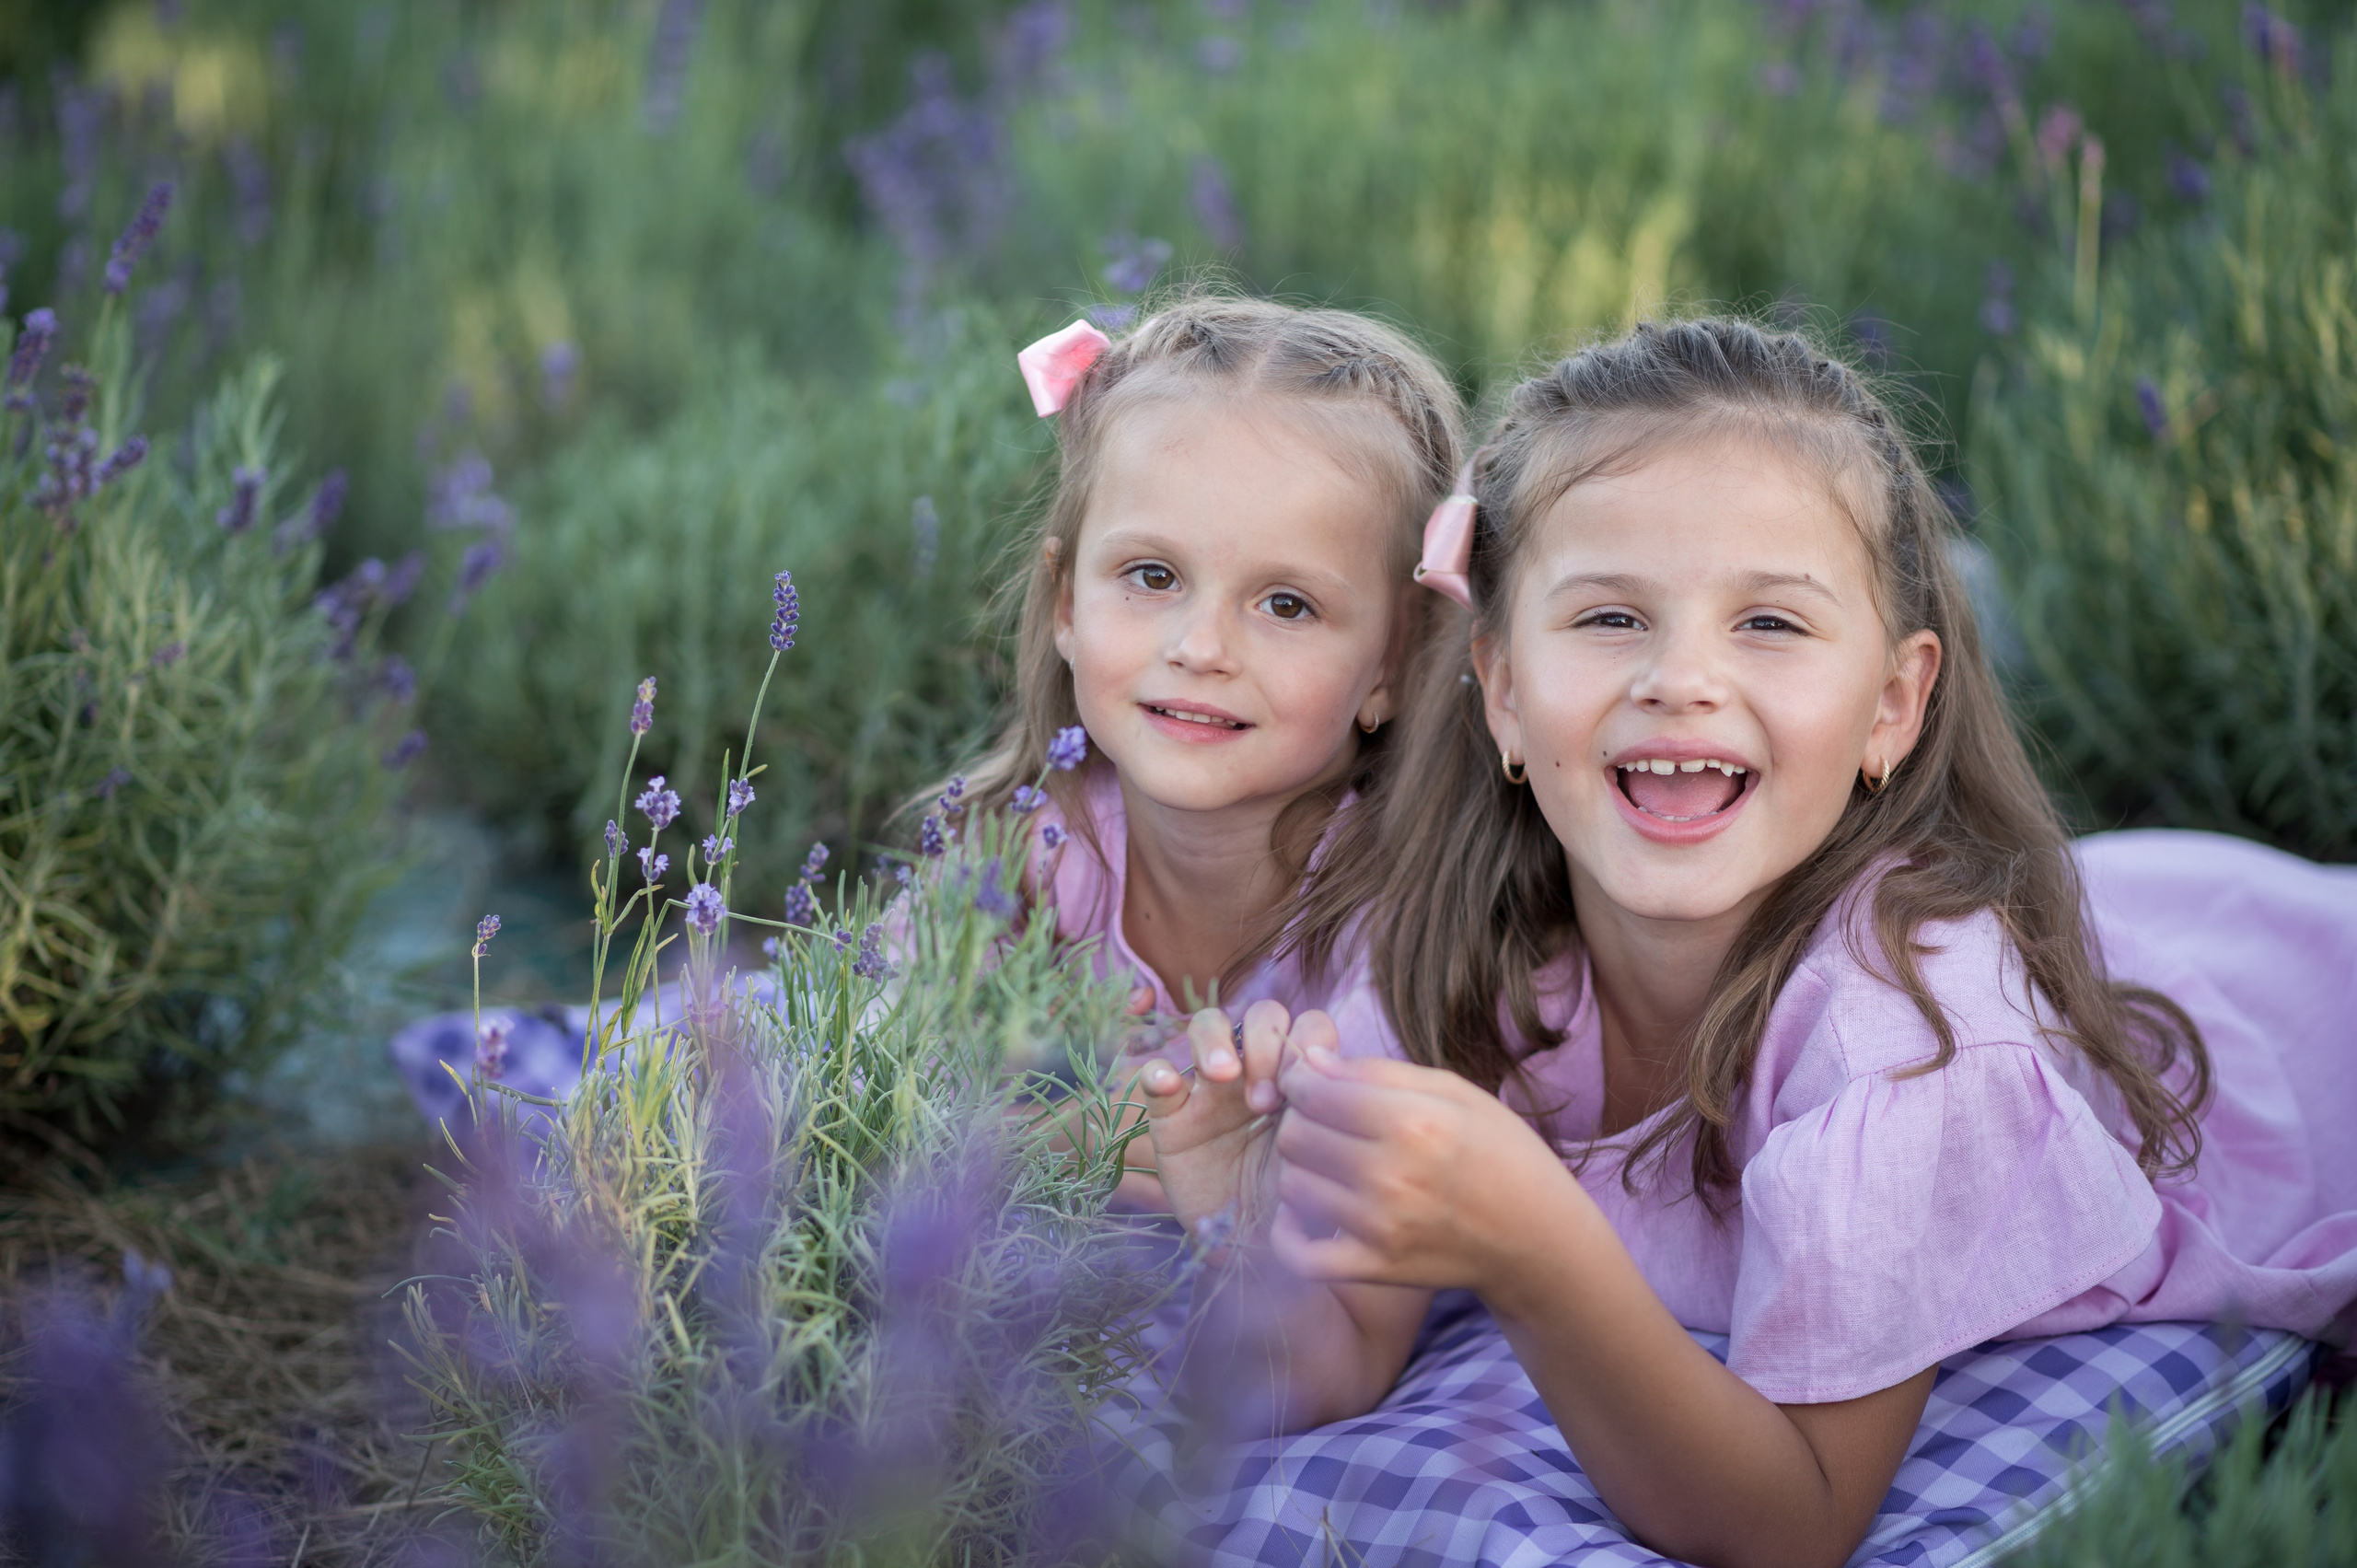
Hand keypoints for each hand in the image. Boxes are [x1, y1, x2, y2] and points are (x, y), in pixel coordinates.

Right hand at [1136, 1001, 1323, 1235]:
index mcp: (1300, 1078)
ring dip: (1215, 1041)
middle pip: (1262, 1015)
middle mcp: (1257, 1072)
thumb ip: (1332, 1125)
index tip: (1304, 1096)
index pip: (1309, 1026)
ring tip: (1221, 1076)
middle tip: (1264, 1100)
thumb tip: (1337, 1084)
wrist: (1252, 1248)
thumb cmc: (1295, 1202)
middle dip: (1266, 1043)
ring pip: (1208, 1025)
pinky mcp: (1171, 1116)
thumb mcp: (1322, 1165)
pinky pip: (1155, 1076)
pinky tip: (1169, 1086)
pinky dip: (1158, 1073)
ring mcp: (1211, 1089)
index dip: (1307, 1047)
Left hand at [1270, 1044, 1580, 1299]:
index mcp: (1414, 1123)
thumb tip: (1311, 1059)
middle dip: (1299, 1121)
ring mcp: (1381, 1228)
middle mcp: (1392, 1176)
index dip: (1301, 1081)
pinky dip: (1289, 1234)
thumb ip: (1379, 1072)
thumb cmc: (1501, 1153)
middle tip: (1323, 1123)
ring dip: (1301, 1170)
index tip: (1311, 1082)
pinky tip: (1304, 1215)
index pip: (1314, 1092)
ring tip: (1329, 1165)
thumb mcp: (1456, 1093)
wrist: (1537, 1239)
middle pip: (1294, 1137)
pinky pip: (1298, 1254)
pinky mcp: (1376, 1269)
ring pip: (1291, 1186)